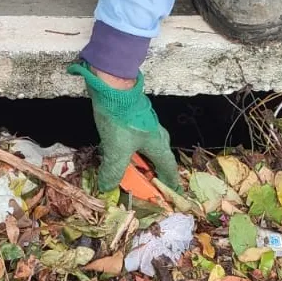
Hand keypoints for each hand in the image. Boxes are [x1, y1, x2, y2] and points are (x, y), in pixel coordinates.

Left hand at [67, 63, 179, 191]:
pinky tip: (121, 153)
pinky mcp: (135, 119)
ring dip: (142, 162)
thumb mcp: (116, 150)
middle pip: (159, 159)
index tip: (173, 194)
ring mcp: (147, 126)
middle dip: (154, 174)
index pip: (168, 168)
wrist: (113, 86)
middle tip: (148, 186)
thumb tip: (108, 187)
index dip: (170, 183)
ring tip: (132, 173)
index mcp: (158, 145)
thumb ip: (113, 171)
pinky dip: (132, 152)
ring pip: (148, 149)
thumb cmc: (121, 119)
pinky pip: (137, 141)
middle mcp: (157, 136)